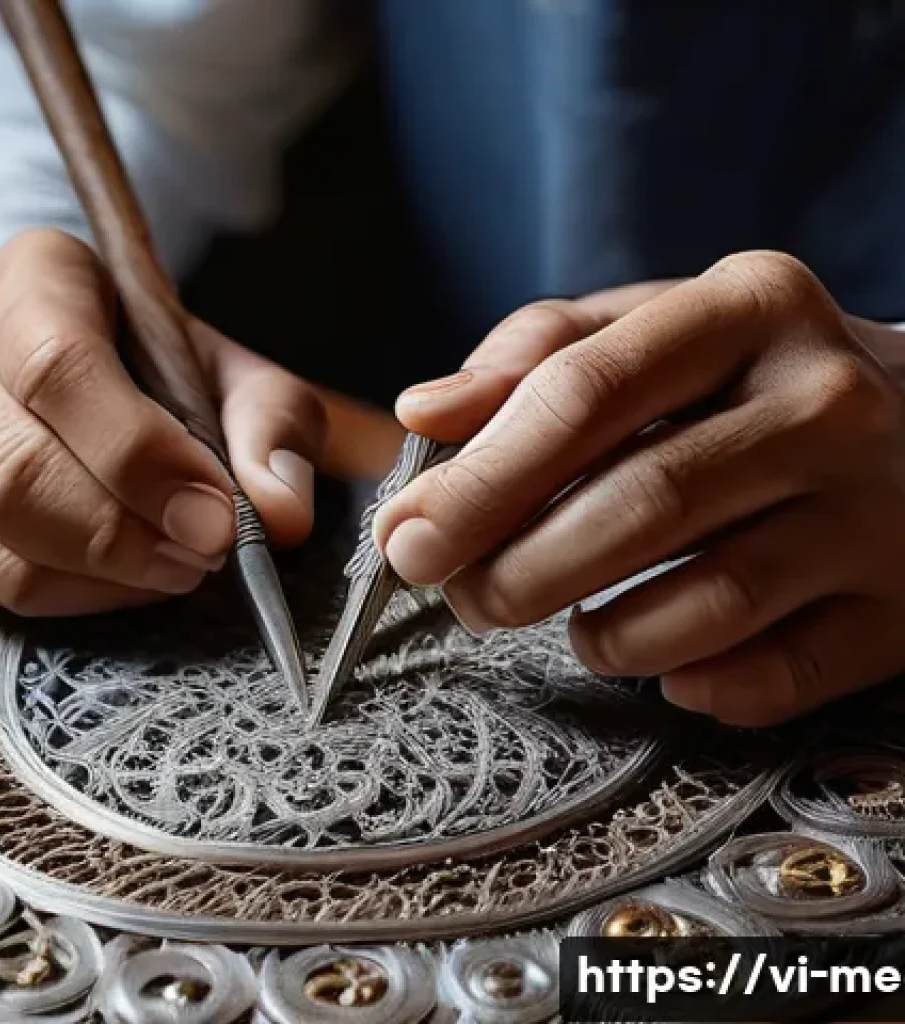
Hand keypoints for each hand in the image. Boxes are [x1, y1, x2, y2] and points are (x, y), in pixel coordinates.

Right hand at [0, 229, 324, 614]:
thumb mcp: (232, 372)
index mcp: (35, 279)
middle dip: (128, 536)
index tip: (215, 516)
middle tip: (205, 552)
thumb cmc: (158, 369)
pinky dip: (71, 596)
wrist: (72, 370)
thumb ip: (271, 426)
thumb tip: (280, 514)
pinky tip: (123, 575)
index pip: (60, 368)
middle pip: (20, 471)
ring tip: (175, 563)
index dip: (140, 457)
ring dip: (107, 574)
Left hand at [374, 252, 904, 725]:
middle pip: (638, 504)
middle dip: (516, 571)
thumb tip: (424, 413)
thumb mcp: (655, 330)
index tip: (406, 537)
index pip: (586, 393)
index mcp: (748, 308)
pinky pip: (771, 677)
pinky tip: (661, 659)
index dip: (480, 480)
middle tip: (464, 597)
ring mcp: (880, 511)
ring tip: (567, 622)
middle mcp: (826, 401)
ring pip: (705, 603)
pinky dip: (691, 682)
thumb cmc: (751, 378)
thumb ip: (538, 357)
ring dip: (599, 635)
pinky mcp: (901, 608)